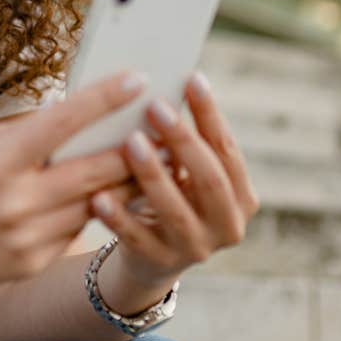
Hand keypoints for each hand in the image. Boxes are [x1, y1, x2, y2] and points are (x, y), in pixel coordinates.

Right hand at [0, 71, 146, 287]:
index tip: (138, 78)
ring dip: (126, 183)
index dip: (104, 98)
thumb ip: (25, 131)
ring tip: (153, 161)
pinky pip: (76, 231)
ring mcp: (26, 237)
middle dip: (137, 148)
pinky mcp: (32, 263)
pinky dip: (90, 212)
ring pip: (96, 205)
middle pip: (96, 170)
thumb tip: (76, 113)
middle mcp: (15, 200)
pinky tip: (105, 197)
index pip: (63, 121)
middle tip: (169, 129)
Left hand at [91, 72, 259, 287]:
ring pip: (175, 209)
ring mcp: (196, 248)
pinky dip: (118, 217)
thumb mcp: (185, 173)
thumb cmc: (170, 195)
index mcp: (241, 197)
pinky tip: (99, 195)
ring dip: (153, 174)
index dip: (211, 115)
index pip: (227, 150)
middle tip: (155, 106)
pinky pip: (136, 237)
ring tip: (130, 142)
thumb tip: (156, 87)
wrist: (151, 256)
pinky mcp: (159, 262)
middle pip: (209, 178)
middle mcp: (228, 225)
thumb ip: (182, 143)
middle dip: (183, 140)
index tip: (192, 78)